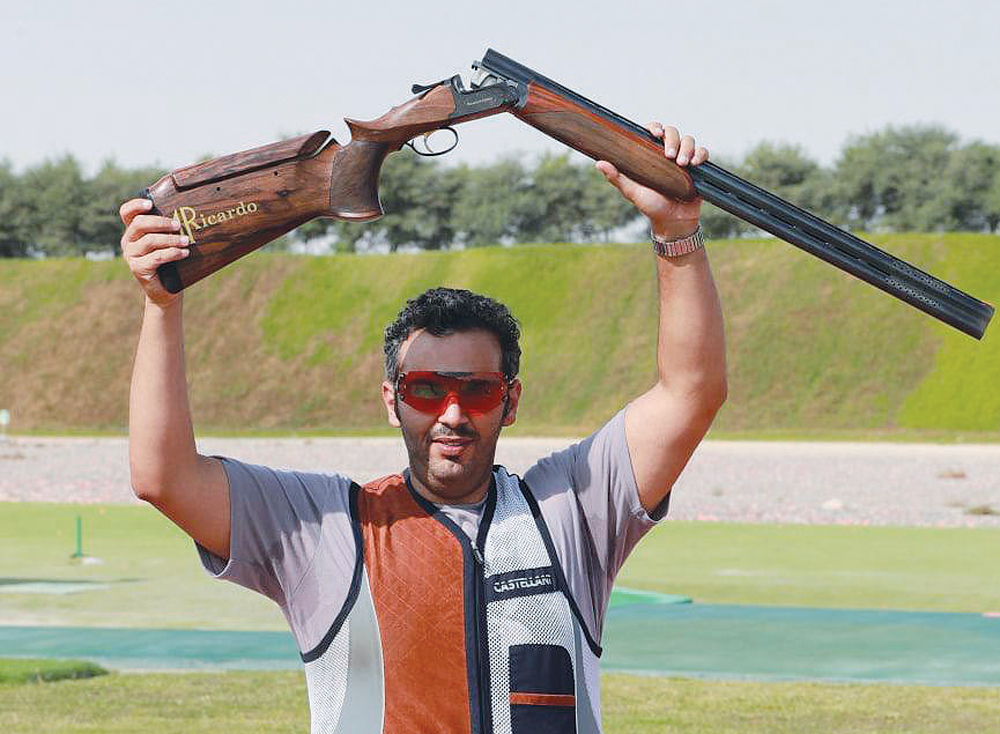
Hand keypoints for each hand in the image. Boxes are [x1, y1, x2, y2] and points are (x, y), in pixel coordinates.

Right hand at [119, 198, 188, 306]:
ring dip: (171, 239)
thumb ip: (169, 229)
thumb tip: (188, 215)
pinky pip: (156, 257)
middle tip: (178, 224)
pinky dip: (173, 253)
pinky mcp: (138, 268)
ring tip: (186, 240)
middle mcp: (128, 241)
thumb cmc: (170, 262)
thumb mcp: (167, 243)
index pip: (126, 212)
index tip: (150, 203)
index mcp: (133, 231)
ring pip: (150, 241)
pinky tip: (184, 253)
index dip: (135, 205)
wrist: (166, 290)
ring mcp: (131, 255)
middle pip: (139, 224)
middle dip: (160, 222)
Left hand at [596, 123, 708, 238]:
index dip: (655, 127)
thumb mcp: (632, 192)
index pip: (654, 132)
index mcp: (652, 155)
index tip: (655, 132)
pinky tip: (695, 164)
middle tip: (669, 155)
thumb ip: (617, 178)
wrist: (673, 223)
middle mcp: (668, 154)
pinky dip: (701, 154)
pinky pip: (703, 153)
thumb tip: (599, 163)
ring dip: (687, 148)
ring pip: (689, 140)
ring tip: (682, 164)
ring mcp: (684, 159)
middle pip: (673, 132)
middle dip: (672, 139)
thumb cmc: (651, 206)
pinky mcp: (698, 168)